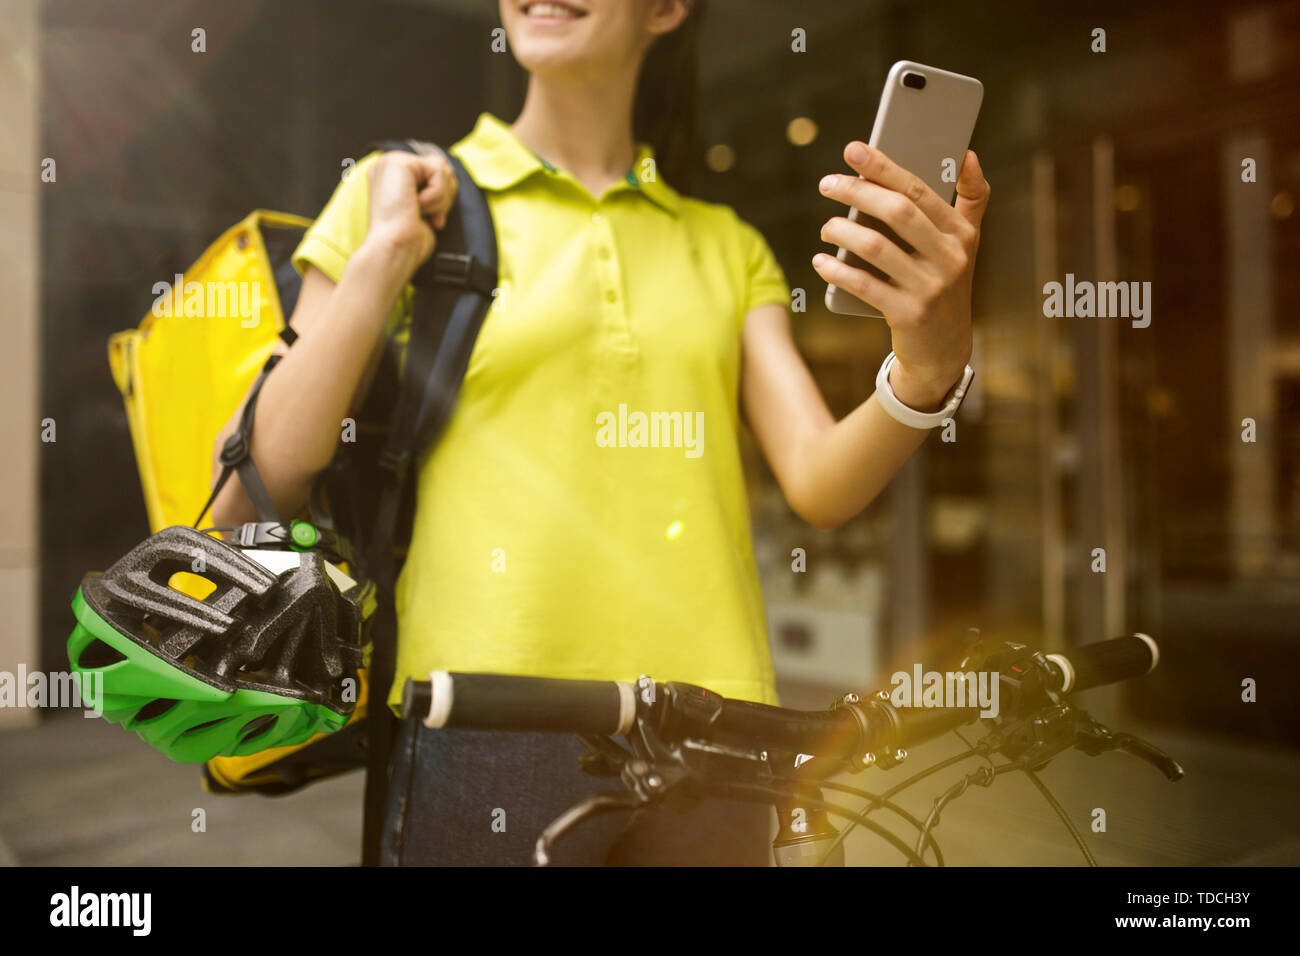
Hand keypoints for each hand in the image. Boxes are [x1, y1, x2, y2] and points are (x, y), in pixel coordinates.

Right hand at [363, 149, 458, 279]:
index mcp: (394, 177)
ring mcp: (392, 162)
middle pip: (442, 167)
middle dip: (445, 196)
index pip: (436, 172)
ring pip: (442, 167)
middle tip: (429, 216)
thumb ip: (434, 188)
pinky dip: (436, 195)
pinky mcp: (398, 162)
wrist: (394, 249)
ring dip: (440, 197)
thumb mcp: (426, 209)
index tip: (432, 220)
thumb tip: (451, 176)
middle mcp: (390, 166)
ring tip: (420, 212)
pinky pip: (437, 171)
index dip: (443, 197)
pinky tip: (417, 207)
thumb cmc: (407, 240)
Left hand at [812, 142, 990, 409]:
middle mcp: (950, 258)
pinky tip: (821, 261)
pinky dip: (838, 271)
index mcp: (962, 234)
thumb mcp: (966, 244)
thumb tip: (967, 153)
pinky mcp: (909, 315)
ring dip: (843, 232)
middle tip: (826, 183)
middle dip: (857, 192)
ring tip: (826, 227)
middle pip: (898, 212)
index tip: (853, 150)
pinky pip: (865, 286)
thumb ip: (972, 199)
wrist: (944, 349)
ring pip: (877, 247)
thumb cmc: (945, 285)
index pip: (920, 190)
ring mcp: (931, 288)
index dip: (884, 167)